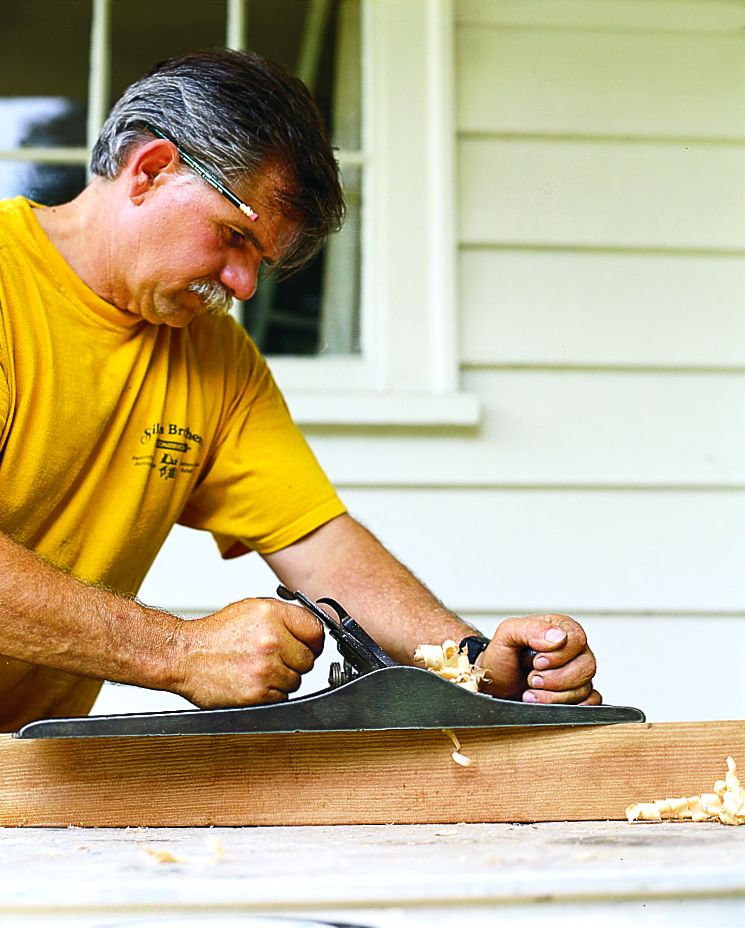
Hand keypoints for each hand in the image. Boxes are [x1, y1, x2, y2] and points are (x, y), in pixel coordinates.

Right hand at [173, 597, 323, 707]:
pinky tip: (253, 681)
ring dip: (282, 678)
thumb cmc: (215, 635)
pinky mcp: (258, 693)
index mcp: (272, 614)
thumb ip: (284, 617)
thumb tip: (311, 630)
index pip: (316, 630)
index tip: (310, 645)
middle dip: (295, 660)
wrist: (185, 655)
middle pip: (309, 659)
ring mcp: (266, 668)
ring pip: (297, 680)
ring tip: (259, 668)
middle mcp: (272, 640)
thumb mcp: (251, 610)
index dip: (314, 640)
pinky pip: (282, 696)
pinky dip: (271, 693)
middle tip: (275, 658)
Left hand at [479, 614, 600, 704]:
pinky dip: (571, 706)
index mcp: (560, 628)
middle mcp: (573, 650)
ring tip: (531, 692)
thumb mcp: (507, 634)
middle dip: (555, 679)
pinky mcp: (578, 693)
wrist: (495, 682)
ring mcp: (577, 672)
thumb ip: (531, 629)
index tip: (537, 662)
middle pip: (585, 666)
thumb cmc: (503, 656)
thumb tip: (558, 637)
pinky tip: (550, 704)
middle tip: (532, 679)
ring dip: (554, 695)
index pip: (577, 639)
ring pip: (584, 687)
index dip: (558, 655)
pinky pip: (591, 701)